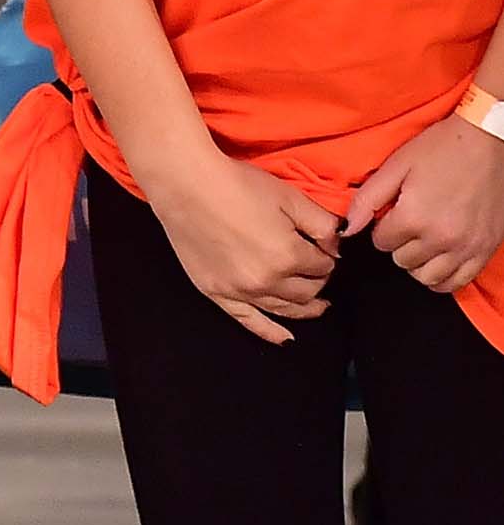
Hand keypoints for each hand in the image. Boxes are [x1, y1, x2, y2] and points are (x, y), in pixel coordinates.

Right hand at [140, 150, 340, 343]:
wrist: (187, 186)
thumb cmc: (237, 186)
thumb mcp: (290, 197)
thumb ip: (323, 224)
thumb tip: (336, 244)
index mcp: (288, 256)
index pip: (324, 266)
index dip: (328, 255)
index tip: (324, 246)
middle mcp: (266, 281)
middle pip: (307, 291)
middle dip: (319, 280)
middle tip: (318, 267)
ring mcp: (239, 291)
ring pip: (284, 309)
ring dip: (304, 308)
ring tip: (318, 305)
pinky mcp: (216, 293)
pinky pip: (248, 321)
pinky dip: (269, 332)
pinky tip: (285, 339)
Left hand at [344, 116, 503, 295]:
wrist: (488, 139)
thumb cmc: (442, 148)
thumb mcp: (396, 166)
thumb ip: (367, 200)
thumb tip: (346, 230)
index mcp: (414, 217)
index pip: (381, 243)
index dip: (384, 228)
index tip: (394, 214)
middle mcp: (441, 238)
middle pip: (402, 261)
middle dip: (400, 244)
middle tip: (410, 223)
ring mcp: (466, 246)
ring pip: (428, 277)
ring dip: (420, 262)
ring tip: (424, 241)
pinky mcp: (486, 248)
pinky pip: (458, 281)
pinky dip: (445, 275)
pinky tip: (441, 257)